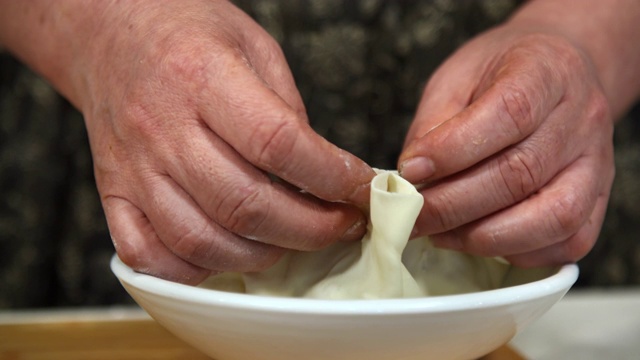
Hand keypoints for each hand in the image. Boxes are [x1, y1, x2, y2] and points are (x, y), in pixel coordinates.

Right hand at [77, 0, 373, 282]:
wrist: (110, 34)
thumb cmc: (186, 34)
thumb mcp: (253, 45)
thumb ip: (286, 110)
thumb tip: (320, 174)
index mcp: (204, 77)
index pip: (278, 143)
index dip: (330, 176)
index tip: (360, 189)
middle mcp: (164, 128)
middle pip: (245, 205)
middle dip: (311, 229)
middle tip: (341, 225)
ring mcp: (134, 168)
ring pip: (201, 240)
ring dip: (262, 255)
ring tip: (292, 240)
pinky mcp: (113, 193)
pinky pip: (147, 255)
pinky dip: (193, 271)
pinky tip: (226, 255)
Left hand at [398, 25, 613, 266]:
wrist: (557, 74)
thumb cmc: (500, 76)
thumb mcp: (457, 77)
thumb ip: (434, 123)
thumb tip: (412, 177)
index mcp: (547, 70)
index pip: (509, 113)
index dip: (453, 149)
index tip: (410, 170)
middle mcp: (583, 118)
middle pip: (522, 173)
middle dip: (453, 205)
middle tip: (412, 216)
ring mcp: (597, 164)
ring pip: (552, 217)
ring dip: (484, 236)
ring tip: (440, 234)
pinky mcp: (599, 201)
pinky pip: (569, 242)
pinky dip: (518, 251)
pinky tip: (478, 240)